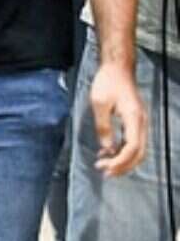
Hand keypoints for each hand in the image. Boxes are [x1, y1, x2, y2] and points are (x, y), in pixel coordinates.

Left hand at [89, 60, 146, 176]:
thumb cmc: (108, 82)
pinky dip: (123, 151)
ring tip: (105, 165)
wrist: (117, 68)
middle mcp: (141, 123)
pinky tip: (108, 153)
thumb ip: (103, 127)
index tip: (106, 168)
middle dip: (123, 165)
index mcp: (134, 119)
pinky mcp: (135, 122)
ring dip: (123, 160)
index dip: (120, 161)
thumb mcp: (99, 104)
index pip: (132, 148)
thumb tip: (107, 148)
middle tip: (105, 172)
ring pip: (137, 150)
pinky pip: (133, 142)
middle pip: (138, 153)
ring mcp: (140, 123)